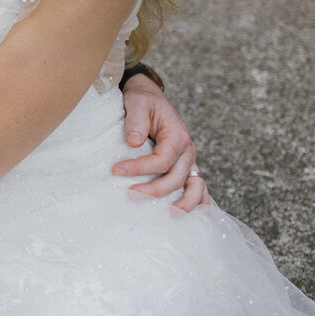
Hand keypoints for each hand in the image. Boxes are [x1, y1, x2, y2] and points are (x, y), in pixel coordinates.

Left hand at [111, 74, 209, 210]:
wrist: (150, 98)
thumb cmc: (143, 101)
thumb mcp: (138, 103)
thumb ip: (136, 120)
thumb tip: (134, 142)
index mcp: (177, 136)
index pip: (162, 160)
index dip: (140, 169)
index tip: (116, 171)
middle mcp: (188, 150)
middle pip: (176, 177)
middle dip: (154, 190)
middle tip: (129, 195)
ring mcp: (189, 161)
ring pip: (195, 186)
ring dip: (186, 203)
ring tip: (172, 216)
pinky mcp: (185, 167)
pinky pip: (198, 187)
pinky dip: (198, 201)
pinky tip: (193, 217)